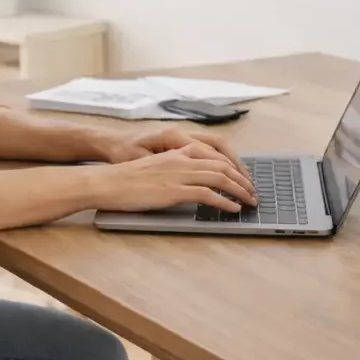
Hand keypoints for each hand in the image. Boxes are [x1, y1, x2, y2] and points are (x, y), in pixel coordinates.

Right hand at [89, 143, 256, 213]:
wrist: (107, 182)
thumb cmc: (125, 179)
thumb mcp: (153, 166)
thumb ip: (173, 169)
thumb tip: (188, 182)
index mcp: (176, 151)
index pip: (214, 154)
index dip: (233, 166)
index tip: (242, 177)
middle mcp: (181, 158)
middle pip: (222, 164)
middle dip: (242, 179)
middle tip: (253, 191)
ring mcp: (178, 173)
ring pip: (219, 177)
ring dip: (239, 190)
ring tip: (249, 200)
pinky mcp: (174, 190)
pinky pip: (207, 194)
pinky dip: (224, 201)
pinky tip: (233, 208)